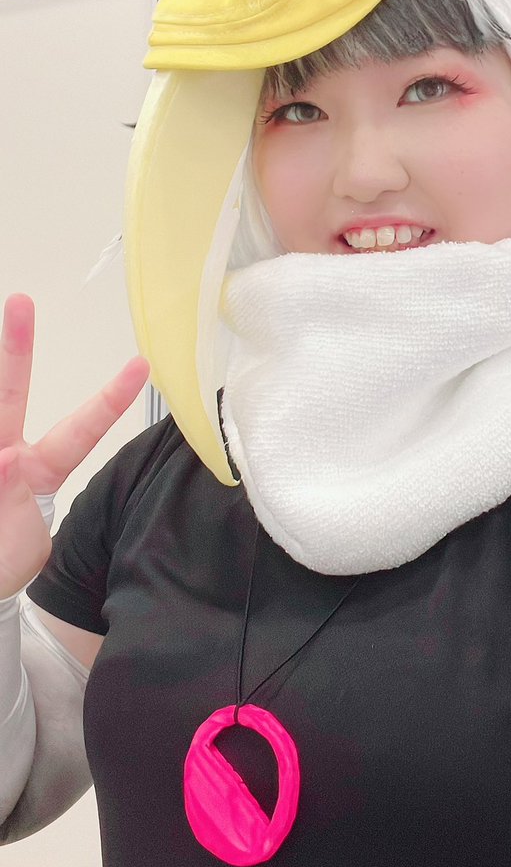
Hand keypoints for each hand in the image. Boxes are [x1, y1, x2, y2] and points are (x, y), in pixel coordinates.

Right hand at [0, 294, 149, 599]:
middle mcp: (6, 453)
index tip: (141, 366)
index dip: (110, 400)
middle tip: (22, 302)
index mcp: (40, 469)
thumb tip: (4, 462)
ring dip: (1, 470)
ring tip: (6, 489)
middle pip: (9, 392)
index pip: (81, 429)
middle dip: (16, 347)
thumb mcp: (25, 550)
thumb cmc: (3, 563)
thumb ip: (18, 511)